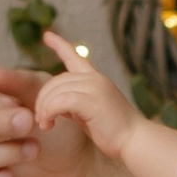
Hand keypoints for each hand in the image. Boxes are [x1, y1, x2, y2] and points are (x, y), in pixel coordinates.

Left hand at [32, 33, 143, 164]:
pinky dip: (49, 112)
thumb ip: (75, 103)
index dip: (59, 45)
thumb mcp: (91, 112)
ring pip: (56, 90)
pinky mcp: (91, 101)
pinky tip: (49, 123)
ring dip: (44, 108)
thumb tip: (57, 105)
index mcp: (96, 79)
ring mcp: (94, 88)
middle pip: (56, 80)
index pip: (75, 56)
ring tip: (45, 124)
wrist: (135, 141)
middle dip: (43, 99)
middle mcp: (95, 79)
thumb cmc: (114, 133)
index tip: (46, 36)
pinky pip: (59, 101)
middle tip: (41, 120)